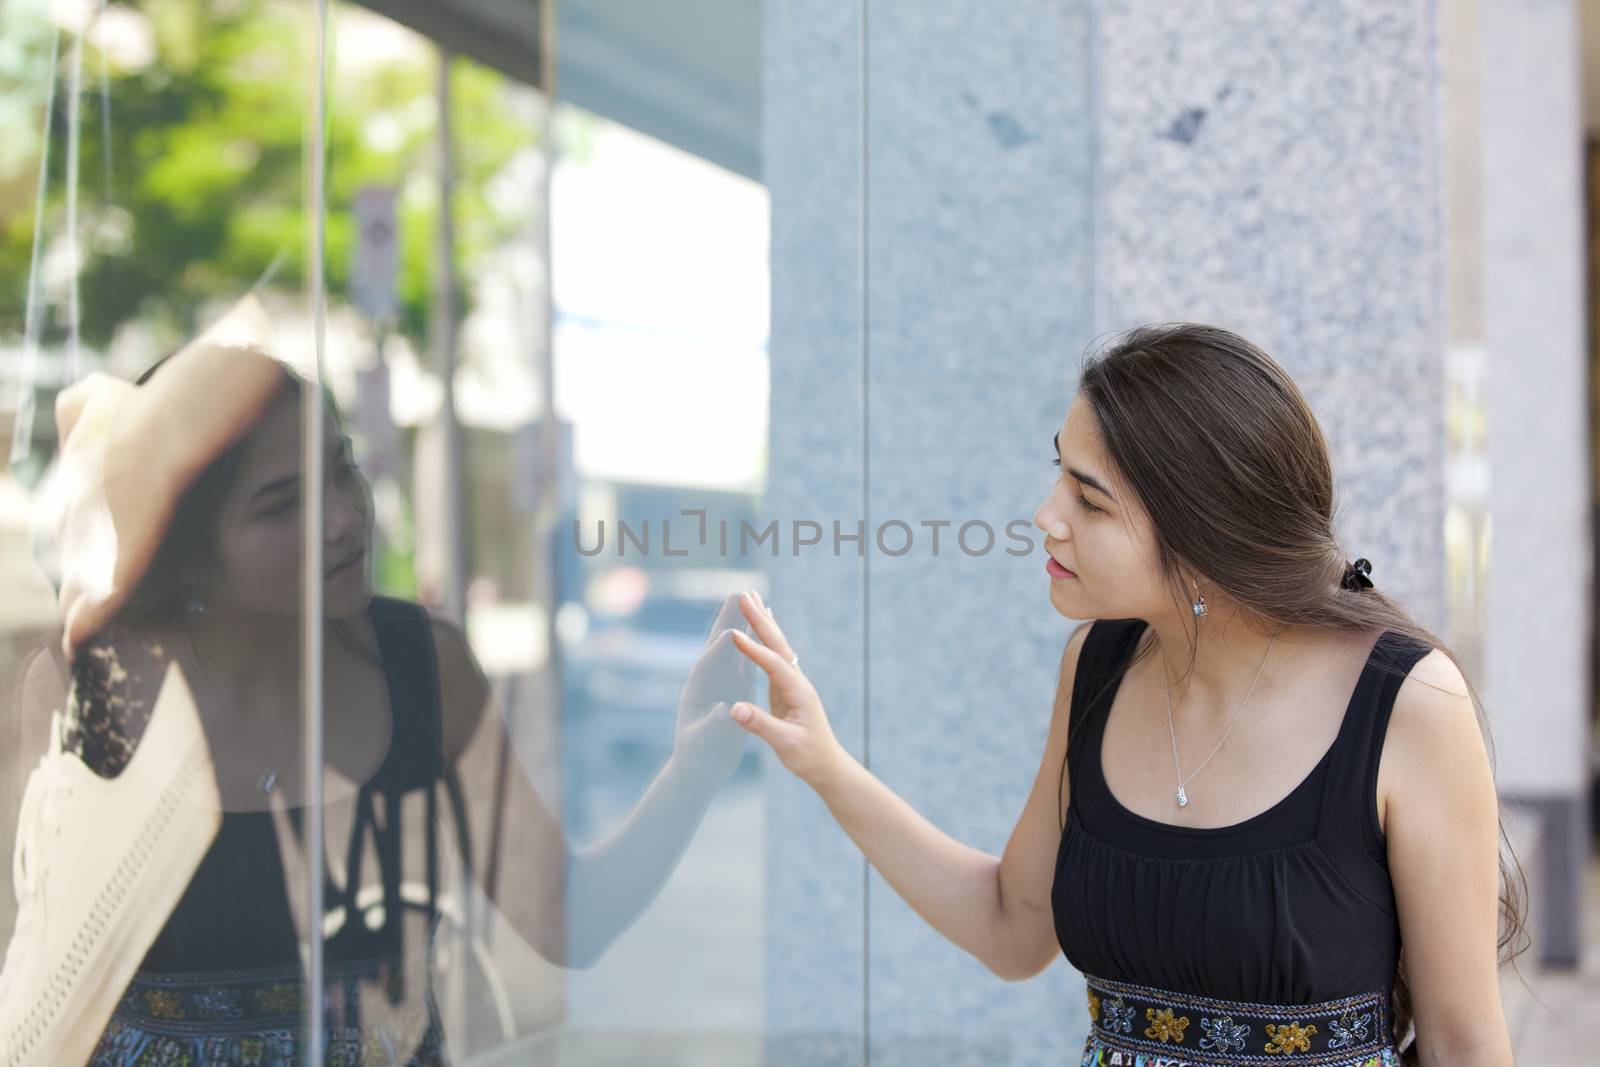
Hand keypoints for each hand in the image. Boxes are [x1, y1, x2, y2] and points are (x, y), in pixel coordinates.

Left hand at [669, 593, 760, 781]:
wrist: (700, 768)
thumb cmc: (700, 758)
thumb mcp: (708, 743)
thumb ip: (716, 725)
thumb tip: (726, 710)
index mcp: (698, 692)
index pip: (708, 666)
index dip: (718, 650)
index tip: (729, 632)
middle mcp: (708, 680)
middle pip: (718, 644)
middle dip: (728, 620)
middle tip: (738, 594)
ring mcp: (721, 681)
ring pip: (731, 646)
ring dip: (740, 623)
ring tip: (751, 600)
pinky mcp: (732, 686)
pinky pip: (743, 658)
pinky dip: (750, 641)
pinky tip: (760, 629)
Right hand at [725, 590, 846, 790]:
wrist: (826, 765)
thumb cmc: (808, 756)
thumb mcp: (784, 743)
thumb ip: (760, 725)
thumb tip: (734, 709)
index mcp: (799, 692)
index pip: (774, 664)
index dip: (753, 649)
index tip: (733, 634)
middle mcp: (798, 681)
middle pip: (778, 644)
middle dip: (760, 619)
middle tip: (744, 594)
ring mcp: (793, 682)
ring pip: (777, 646)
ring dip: (763, 621)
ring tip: (750, 597)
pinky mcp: (786, 687)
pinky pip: (773, 656)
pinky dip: (765, 637)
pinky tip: (763, 624)